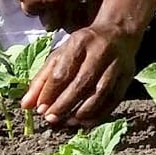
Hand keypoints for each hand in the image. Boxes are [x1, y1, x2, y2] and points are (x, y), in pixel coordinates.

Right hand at [0, 0, 95, 28]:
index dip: (81, 17)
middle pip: (70, 23)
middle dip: (65, 21)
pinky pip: (31, 12)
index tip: (75, 16)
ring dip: (47, 15)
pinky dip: (30, 6)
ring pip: (51, 22)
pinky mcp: (32, 1)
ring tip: (44, 3)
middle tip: (59, 15)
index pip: (88, 12)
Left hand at [21, 25, 139, 126]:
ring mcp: (117, 65)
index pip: (62, 72)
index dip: (50, 93)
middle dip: (64, 104)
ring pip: (100, 93)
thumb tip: (27, 105)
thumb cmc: (84, 46)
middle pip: (82, 84)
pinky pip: (114, 99)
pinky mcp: (128, 76)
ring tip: (68, 122)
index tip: (40, 108)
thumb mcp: (60, 55)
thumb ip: (42, 79)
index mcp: (79, 42)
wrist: (119, 33)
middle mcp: (101, 52)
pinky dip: (100, 114)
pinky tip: (86, 122)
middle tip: (51, 118)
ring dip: (83, 111)